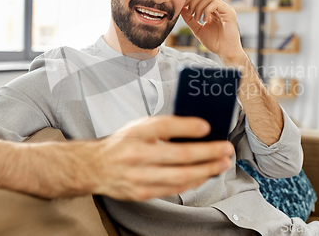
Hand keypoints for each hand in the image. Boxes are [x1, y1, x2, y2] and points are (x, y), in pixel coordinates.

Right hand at [87, 116, 233, 200]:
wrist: (93, 167)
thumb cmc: (120, 144)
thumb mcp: (138, 127)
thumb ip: (163, 127)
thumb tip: (195, 128)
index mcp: (135, 133)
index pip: (164, 126)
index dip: (187, 126)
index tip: (207, 126)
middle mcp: (135, 154)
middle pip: (178, 155)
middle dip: (207, 154)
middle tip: (225, 150)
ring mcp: (138, 177)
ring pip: (179, 176)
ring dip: (205, 171)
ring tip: (221, 164)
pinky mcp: (141, 193)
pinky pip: (173, 189)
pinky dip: (192, 182)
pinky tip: (204, 175)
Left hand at [182, 0, 245, 62]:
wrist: (225, 52)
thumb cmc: (214, 42)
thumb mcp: (198, 29)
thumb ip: (189, 19)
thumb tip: (181, 8)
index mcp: (213, 10)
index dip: (190, 0)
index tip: (182, 8)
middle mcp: (219, 7)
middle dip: (194, 2)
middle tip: (190, 15)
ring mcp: (225, 9)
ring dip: (199, 7)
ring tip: (197, 19)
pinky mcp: (229, 13)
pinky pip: (216, 4)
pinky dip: (207, 10)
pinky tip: (205, 20)